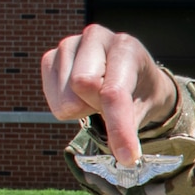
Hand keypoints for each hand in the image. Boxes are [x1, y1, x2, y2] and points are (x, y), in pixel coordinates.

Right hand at [41, 25, 177, 165]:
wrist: (131, 76)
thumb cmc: (139, 92)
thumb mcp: (144, 107)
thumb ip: (131, 126)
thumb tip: (124, 156)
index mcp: (126, 48)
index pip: (113, 91)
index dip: (118, 127)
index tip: (127, 157)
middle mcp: (96, 38)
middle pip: (81, 86)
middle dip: (96, 107)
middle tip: (109, 104)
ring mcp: (70, 45)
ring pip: (65, 98)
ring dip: (82, 109)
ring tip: (96, 98)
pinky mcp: (51, 57)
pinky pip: (52, 97)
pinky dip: (66, 106)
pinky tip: (80, 95)